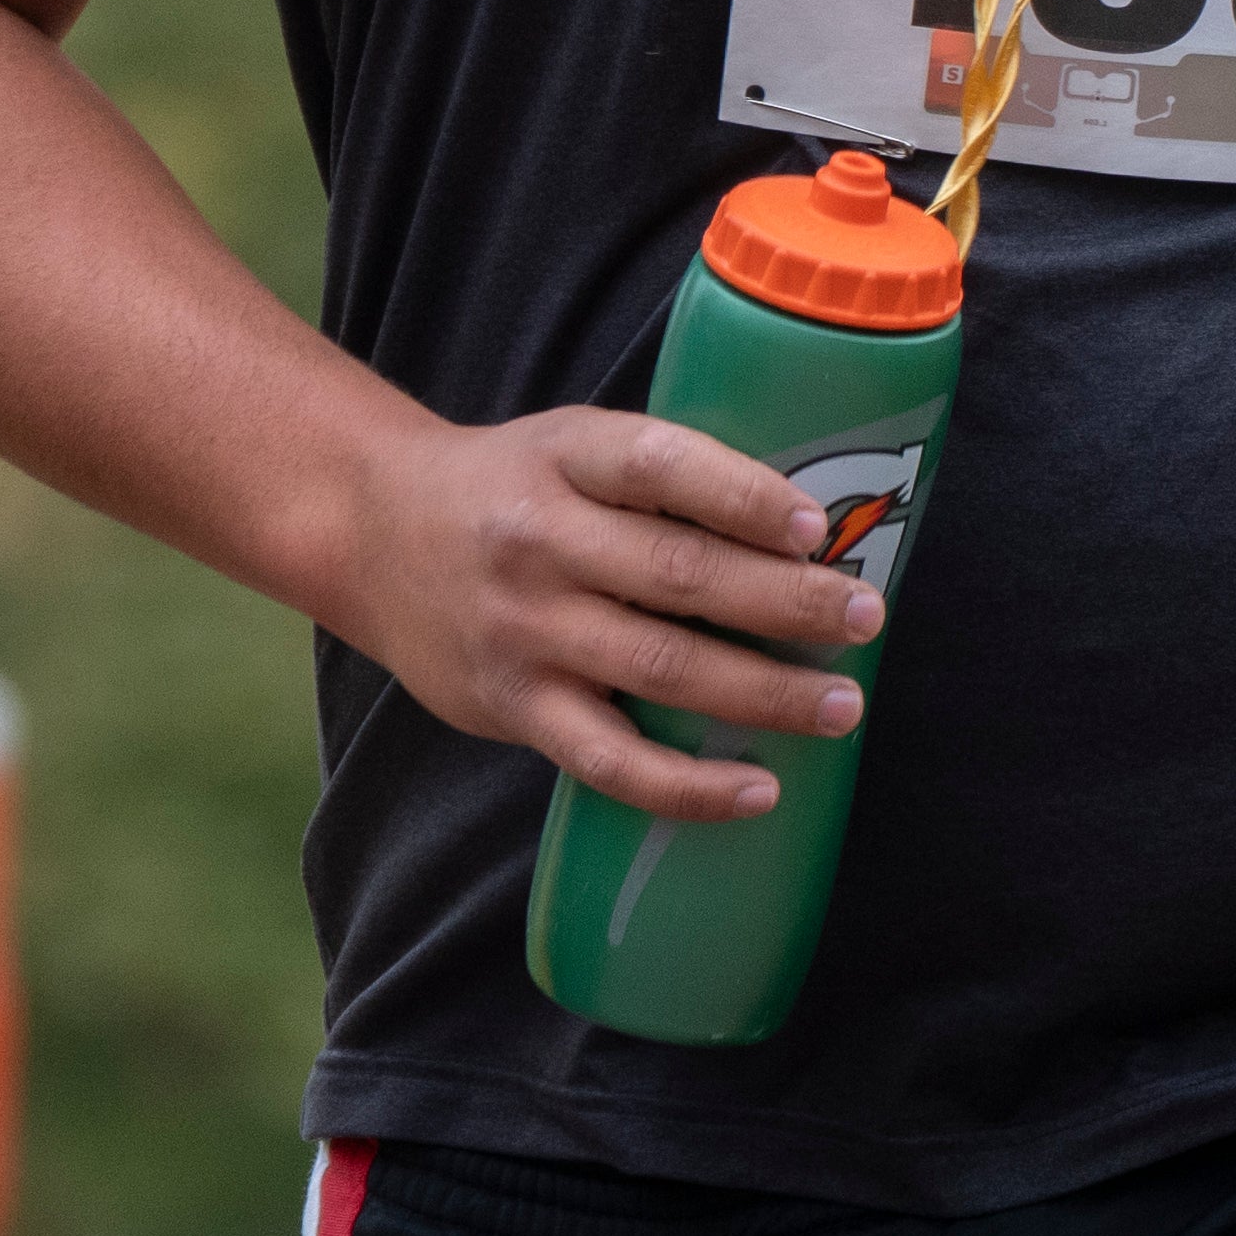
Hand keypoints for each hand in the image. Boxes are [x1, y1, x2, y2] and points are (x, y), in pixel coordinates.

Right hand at [315, 406, 886, 825]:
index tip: (817, 527)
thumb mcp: (572, 445)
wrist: (370, 533)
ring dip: (764, 695)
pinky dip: (690, 786)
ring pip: (662, 670)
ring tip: (842, 707)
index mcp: (567, 456)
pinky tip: (759, 789)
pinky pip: (611, 761)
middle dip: (787, 603)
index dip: (745, 497)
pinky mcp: (514, 705)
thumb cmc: (507, 488)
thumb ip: (664, 480)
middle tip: (866, 620)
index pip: (663, 467)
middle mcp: (540, 539)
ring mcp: (525, 628)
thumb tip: (811, 536)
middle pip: (681, 575)